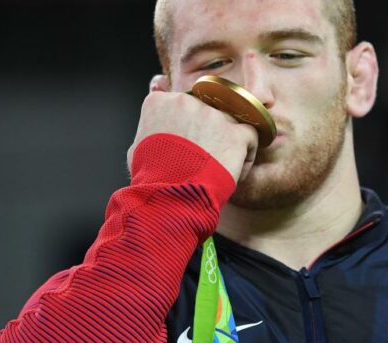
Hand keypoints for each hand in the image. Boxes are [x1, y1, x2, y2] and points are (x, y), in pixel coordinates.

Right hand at [128, 75, 258, 182]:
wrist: (169, 196)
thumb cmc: (150, 177)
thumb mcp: (137, 147)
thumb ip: (149, 127)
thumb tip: (153, 120)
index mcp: (160, 102)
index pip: (181, 106)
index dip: (186, 128)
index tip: (184, 148)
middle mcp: (186, 101)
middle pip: (206, 112)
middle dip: (206, 134)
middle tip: (200, 161)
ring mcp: (212, 115)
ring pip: (228, 122)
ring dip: (226, 143)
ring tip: (216, 167)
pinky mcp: (234, 133)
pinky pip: (250, 136)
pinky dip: (246, 154)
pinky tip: (233, 169)